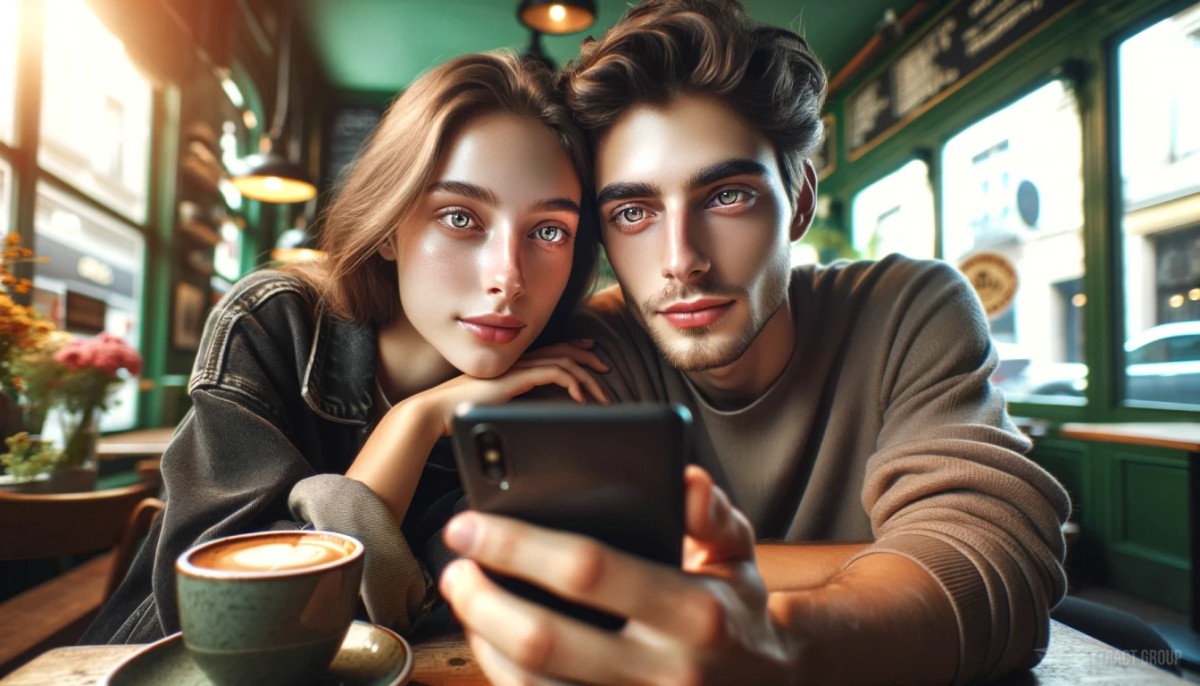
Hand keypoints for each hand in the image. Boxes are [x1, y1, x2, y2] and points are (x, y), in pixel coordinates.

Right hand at [412, 339, 610, 436]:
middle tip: (606, 368)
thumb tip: (530, 411)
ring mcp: (518, 366)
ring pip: (565, 362)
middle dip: (588, 358)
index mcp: (514, 363)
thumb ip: (515, 401)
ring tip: (601, 395)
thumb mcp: (497, 404)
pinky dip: (572, 383)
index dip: (574, 348)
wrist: (440, 410)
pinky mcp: (518, 376)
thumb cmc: (463, 411)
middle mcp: (519, 360)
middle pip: (563, 350)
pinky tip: (580, 398)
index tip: (592, 353)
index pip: (551, 349)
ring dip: (587, 377)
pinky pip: (556, 373)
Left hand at [439, 466, 797, 684]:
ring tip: (464, 596)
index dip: (518, 544)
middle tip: (454, 565)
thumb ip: (712, 515)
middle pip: (544, 639)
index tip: (469, 522)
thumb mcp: (739, 555)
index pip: (589, 570)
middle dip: (481, 598)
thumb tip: (687, 480)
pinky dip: (504, 675)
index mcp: (694, 613)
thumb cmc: (736, 610)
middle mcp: (665, 672)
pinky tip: (490, 639)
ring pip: (531, 685)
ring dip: (482, 639)